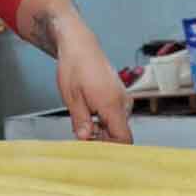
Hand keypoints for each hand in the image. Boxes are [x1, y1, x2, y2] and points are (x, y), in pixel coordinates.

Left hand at [55, 28, 132, 143]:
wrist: (79, 45)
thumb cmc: (74, 67)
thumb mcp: (72, 97)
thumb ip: (81, 121)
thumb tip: (84, 139)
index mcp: (113, 104)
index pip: (123, 138)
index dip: (110, 149)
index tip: (92, 149)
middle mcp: (123, 102)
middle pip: (120, 134)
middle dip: (101, 140)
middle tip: (81, 137)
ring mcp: (123, 98)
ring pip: (117, 125)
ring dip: (101, 130)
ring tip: (82, 123)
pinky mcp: (119, 95)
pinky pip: (115, 115)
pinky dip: (103, 120)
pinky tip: (88, 115)